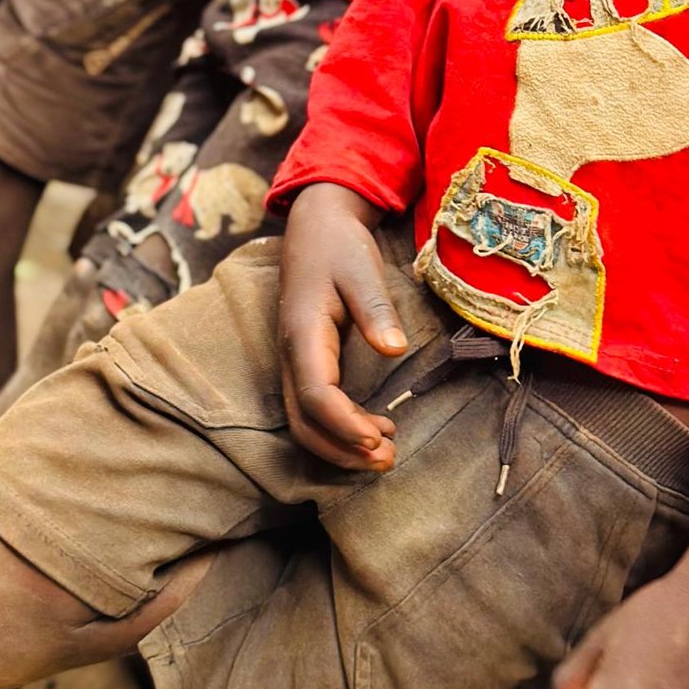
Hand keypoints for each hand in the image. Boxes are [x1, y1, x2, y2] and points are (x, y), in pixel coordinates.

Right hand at [278, 182, 410, 470]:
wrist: (315, 228)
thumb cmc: (339, 247)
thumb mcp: (362, 269)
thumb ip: (375, 310)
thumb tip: (395, 350)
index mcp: (304, 334)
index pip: (316, 395)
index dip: (345, 425)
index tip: (379, 440)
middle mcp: (293, 355)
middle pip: (303, 422)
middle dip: (341, 450)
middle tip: (388, 459)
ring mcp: (296, 362)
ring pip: (304, 422)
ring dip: (340, 446)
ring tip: (386, 452)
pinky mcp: (307, 364)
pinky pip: (314, 410)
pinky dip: (339, 430)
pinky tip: (373, 430)